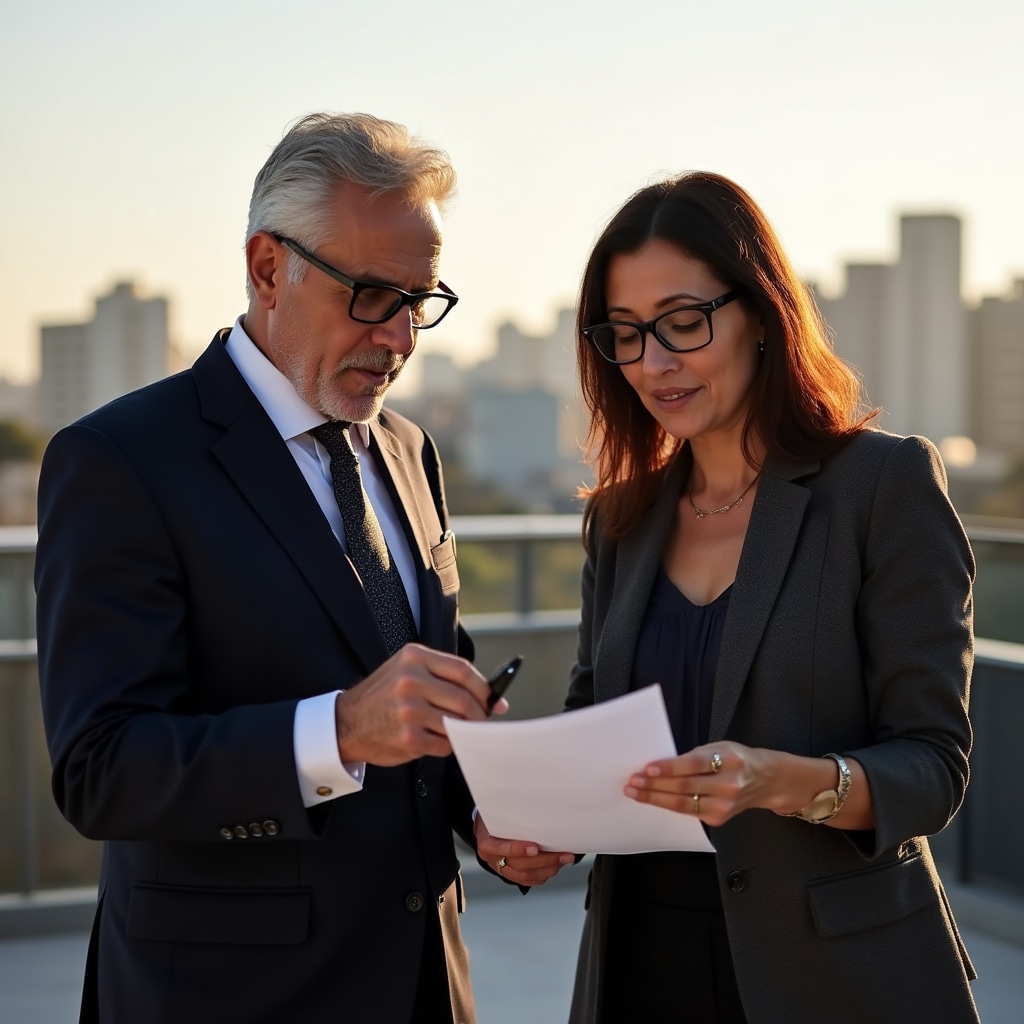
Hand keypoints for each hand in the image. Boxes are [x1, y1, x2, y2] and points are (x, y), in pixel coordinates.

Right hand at [334, 643, 506, 765]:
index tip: (497, 701)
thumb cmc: (384, 695)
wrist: (346, 723)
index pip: (463, 671)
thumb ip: (441, 675)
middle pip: (464, 699)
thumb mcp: (406, 669)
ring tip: (457, 730)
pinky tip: (435, 740)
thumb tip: (488, 695)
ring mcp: (408, 710)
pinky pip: (444, 744)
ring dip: (463, 730)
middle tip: (483, 721)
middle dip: (479, 714)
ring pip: (456, 723)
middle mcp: (411, 680)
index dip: (485, 688)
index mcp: (414, 657)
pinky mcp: (407, 737)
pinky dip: (447, 745)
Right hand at [474, 814, 575, 886]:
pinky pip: (530, 880)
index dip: (519, 849)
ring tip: (565, 859)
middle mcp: (494, 860)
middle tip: (563, 854)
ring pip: (527, 876)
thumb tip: (534, 802)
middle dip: (545, 860)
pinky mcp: (512, 875)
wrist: (485, 830)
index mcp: (487, 844)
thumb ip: (511, 813)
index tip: (535, 847)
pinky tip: (556, 865)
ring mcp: (503, 869)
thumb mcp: (496, 812)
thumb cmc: (494, 818)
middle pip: (520, 865)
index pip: (502, 849)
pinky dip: (545, 874)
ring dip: (549, 868)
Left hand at [624, 741, 783, 826]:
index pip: (693, 765)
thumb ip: (693, 757)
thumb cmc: (735, 760)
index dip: (669, 767)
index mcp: (728, 760)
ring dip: (656, 798)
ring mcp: (724, 804)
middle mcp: (728, 784)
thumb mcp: (718, 748)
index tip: (648, 768)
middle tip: (634, 781)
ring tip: (637, 792)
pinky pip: (688, 812)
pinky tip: (654, 800)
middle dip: (655, 784)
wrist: (764, 780)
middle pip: (684, 787)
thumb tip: (660, 765)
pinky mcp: (719, 818)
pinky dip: (668, 806)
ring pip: (683, 804)